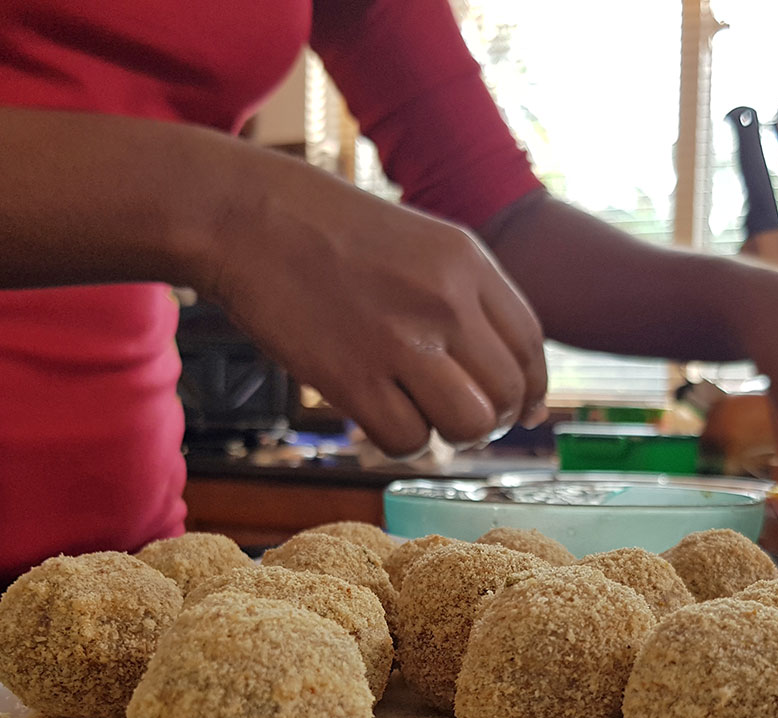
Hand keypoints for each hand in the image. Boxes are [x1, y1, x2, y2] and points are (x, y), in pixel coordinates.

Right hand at [200, 150, 547, 455]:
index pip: (530, 346)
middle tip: (462, 417)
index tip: (520, 411)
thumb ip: (471, 301)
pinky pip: (408, 441)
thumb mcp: (422, 243)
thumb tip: (518, 390)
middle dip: (493, 419)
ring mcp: (399, 341)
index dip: (530, 389)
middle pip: (507, 393)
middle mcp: (445, 301)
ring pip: (468, 425)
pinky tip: (380, 415)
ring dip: (451, 435)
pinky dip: (400, 442)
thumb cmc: (332, 233)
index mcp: (468, 262)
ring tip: (424, 417)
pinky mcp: (352, 378)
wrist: (246, 216)